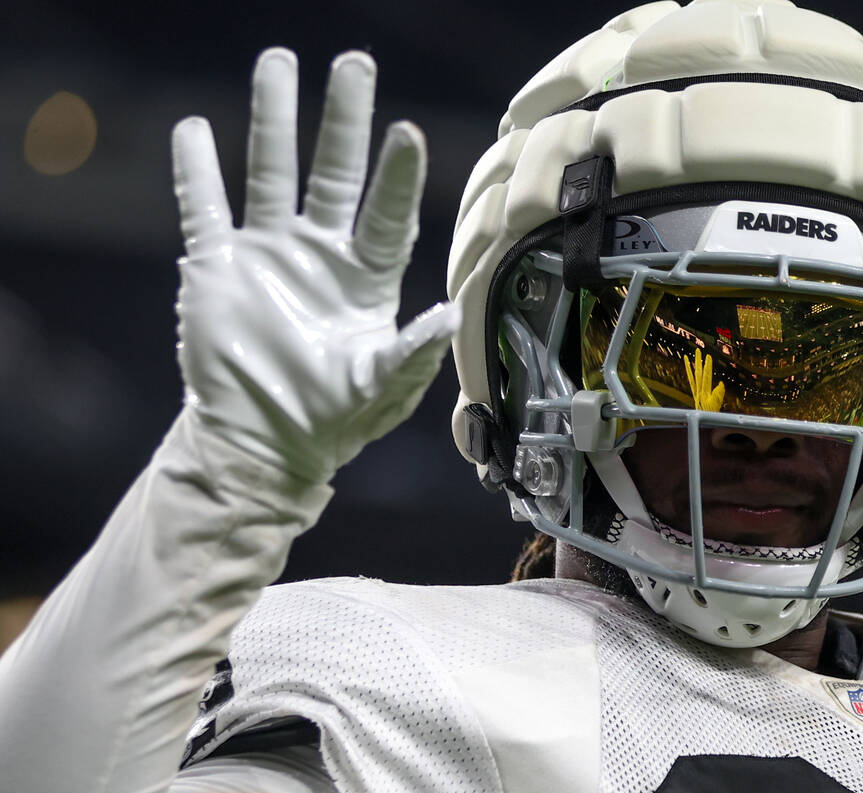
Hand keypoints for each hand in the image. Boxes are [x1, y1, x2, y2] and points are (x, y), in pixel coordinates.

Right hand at [171, 48, 458, 482]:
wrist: (264, 440)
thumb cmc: (333, 417)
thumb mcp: (381, 388)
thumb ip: (412, 352)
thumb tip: (448, 315)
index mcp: (366, 278)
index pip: (386, 213)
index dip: (396, 174)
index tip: (404, 131)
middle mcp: (321, 253)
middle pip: (334, 171)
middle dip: (344, 118)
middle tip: (354, 63)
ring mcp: (269, 254)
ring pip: (270, 172)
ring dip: (274, 120)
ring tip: (277, 63)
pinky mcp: (217, 267)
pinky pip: (204, 208)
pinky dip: (197, 172)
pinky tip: (194, 129)